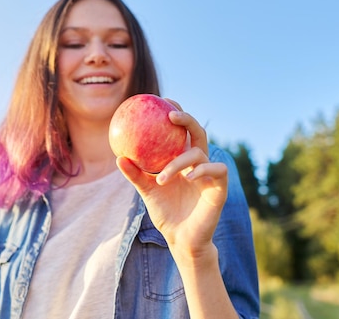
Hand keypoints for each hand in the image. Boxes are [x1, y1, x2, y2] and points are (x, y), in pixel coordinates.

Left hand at [116, 99, 227, 257]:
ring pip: (199, 154)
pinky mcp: (220, 188)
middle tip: (170, 115)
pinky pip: (217, 170)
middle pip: (198, 132)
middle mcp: (198, 162)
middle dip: (187, 119)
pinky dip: (203, 170)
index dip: (176, 112)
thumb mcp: (147, 190)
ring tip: (162, 177)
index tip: (162, 100)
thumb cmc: (165, 213)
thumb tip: (118, 157)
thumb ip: (135, 174)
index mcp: (183, 159)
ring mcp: (210, 174)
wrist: (181, 239)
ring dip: (179, 162)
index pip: (182, 131)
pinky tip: (189, 176)